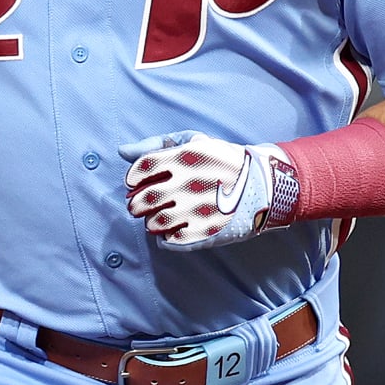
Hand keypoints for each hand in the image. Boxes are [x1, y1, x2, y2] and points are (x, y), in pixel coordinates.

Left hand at [118, 131, 299, 250]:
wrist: (263, 183)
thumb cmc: (221, 159)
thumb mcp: (192, 141)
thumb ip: (154, 144)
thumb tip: (121, 152)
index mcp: (183, 158)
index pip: (139, 171)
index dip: (132, 180)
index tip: (137, 184)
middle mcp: (187, 184)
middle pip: (141, 201)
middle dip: (137, 204)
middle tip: (144, 204)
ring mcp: (196, 210)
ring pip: (152, 224)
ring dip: (151, 221)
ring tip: (163, 215)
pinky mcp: (205, 233)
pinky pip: (168, 242)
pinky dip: (165, 237)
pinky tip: (175, 228)